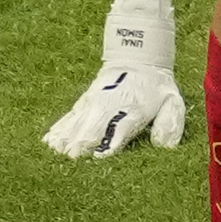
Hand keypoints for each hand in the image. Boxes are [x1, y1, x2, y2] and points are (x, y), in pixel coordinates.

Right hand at [42, 62, 187, 158]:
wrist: (138, 58)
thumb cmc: (156, 88)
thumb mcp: (172, 102)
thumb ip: (169, 123)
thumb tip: (163, 146)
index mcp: (133, 111)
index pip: (119, 131)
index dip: (109, 146)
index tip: (98, 159)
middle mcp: (110, 107)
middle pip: (92, 129)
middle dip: (82, 146)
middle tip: (71, 163)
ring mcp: (94, 104)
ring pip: (77, 124)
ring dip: (66, 139)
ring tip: (54, 154)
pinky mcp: (84, 102)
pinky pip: (69, 117)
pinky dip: (59, 129)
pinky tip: (48, 142)